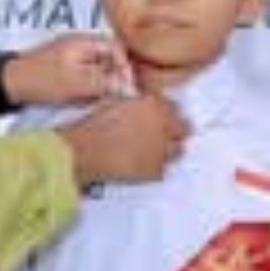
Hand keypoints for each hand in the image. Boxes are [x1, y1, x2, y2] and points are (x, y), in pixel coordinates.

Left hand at [6, 32, 133, 108]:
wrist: (6, 84)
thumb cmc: (39, 80)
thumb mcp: (76, 83)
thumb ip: (104, 82)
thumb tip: (127, 87)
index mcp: (83, 42)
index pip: (117, 48)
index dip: (125, 68)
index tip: (126, 88)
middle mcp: (78, 46)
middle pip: (108, 60)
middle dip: (111, 80)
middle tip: (108, 98)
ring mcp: (69, 58)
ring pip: (96, 72)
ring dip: (97, 88)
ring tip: (89, 101)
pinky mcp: (62, 71)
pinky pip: (82, 79)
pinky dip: (84, 91)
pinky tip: (77, 101)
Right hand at [61, 91, 188, 187]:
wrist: (85, 150)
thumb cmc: (93, 124)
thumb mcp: (114, 99)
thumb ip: (135, 100)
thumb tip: (140, 100)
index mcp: (154, 104)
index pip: (175, 108)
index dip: (168, 113)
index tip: (162, 117)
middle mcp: (164, 126)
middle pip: (184, 129)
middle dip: (175, 131)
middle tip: (161, 134)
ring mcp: (162, 150)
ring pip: (178, 151)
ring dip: (169, 149)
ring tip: (152, 150)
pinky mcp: (156, 171)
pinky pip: (163, 169)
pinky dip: (155, 167)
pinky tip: (142, 164)